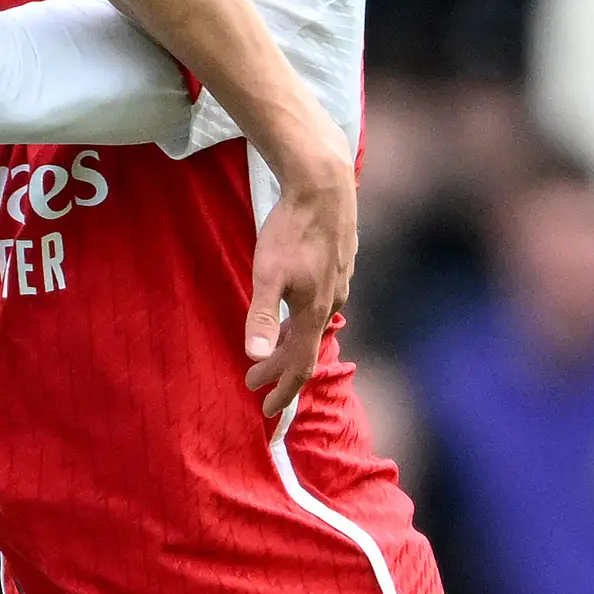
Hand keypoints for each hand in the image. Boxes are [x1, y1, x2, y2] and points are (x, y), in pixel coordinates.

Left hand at [242, 138, 355, 420]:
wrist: (323, 184)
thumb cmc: (292, 228)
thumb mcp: (268, 274)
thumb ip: (261, 316)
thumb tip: (254, 355)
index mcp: (314, 312)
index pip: (300, 366)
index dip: (283, 391)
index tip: (265, 409)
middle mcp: (332, 302)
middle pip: (305, 348)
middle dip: (279, 368)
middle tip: (253, 379)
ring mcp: (340, 283)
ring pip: (314, 325)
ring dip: (290, 342)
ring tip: (271, 349)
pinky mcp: (340, 264)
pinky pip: (321, 304)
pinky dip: (303, 318)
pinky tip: (294, 308)